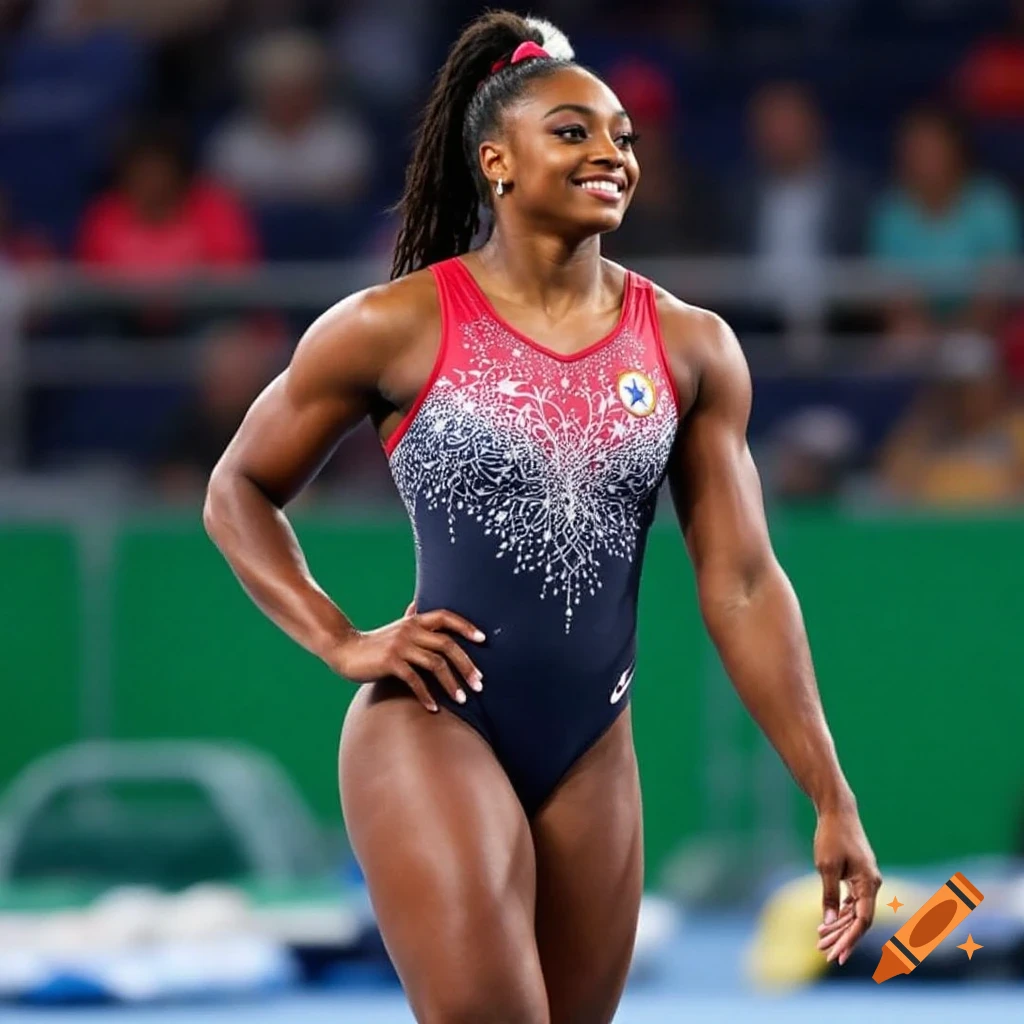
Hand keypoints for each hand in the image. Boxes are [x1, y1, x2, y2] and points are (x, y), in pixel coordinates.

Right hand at [329, 601, 484, 712]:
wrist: (345, 650)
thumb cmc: (375, 643)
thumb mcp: (397, 629)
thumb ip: (411, 620)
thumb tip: (420, 605)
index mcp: (415, 621)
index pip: (446, 617)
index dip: (466, 626)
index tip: (484, 639)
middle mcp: (410, 630)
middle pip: (447, 645)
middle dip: (466, 665)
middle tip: (479, 684)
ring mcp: (400, 646)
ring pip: (435, 664)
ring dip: (451, 684)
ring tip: (462, 700)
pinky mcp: (390, 662)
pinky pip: (415, 680)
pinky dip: (427, 695)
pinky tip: (434, 708)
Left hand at [814, 807, 881, 966]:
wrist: (837, 811)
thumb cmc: (831, 836)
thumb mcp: (826, 866)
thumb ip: (829, 895)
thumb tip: (827, 922)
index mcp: (869, 883)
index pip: (862, 920)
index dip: (850, 939)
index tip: (838, 955)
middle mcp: (871, 885)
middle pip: (858, 920)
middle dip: (842, 938)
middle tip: (824, 954)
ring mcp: (865, 881)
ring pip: (854, 912)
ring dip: (839, 927)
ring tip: (820, 942)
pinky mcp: (857, 877)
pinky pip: (851, 902)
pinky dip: (839, 913)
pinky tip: (826, 925)